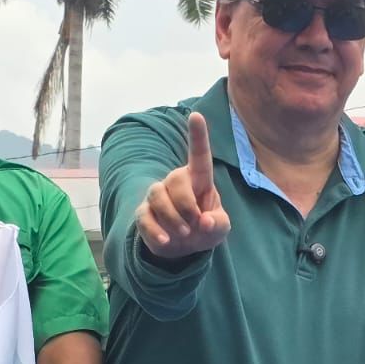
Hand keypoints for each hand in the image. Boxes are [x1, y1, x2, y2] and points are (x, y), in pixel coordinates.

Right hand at [136, 112, 231, 260]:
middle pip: (175, 181)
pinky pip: (145, 217)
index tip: (196, 115)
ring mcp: (158, 196)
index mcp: (198, 179)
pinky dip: (156, 232)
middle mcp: (176, 182)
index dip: (198, 135)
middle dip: (187, 206)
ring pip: (157, 195)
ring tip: (185, 235)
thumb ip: (219, 223)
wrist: (184, 248)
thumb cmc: (205, 228)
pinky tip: (166, 242)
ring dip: (173, 219)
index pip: (199, 154)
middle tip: (195, 225)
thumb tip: (205, 222)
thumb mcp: (220, 227)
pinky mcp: (144, 213)